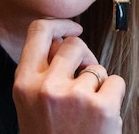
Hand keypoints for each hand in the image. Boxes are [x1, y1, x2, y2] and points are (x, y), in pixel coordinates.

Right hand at [13, 19, 124, 133]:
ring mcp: (74, 96)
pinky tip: (103, 114)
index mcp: (24, 82)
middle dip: (84, 55)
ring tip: (88, 107)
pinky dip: (114, 95)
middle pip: (73, 44)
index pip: (38, 31)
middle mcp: (46, 86)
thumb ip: (41, 71)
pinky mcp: (102, 108)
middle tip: (84, 75)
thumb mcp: (30, 102)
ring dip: (98, 82)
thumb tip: (63, 38)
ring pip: (96, 66)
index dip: (59, 23)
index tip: (73, 27)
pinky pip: (115, 81)